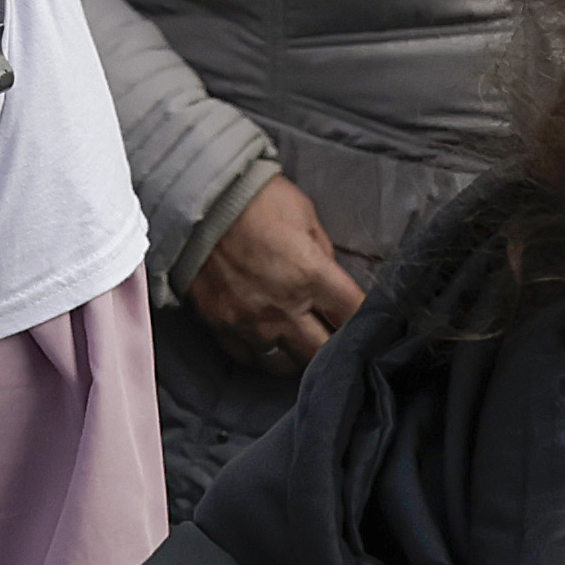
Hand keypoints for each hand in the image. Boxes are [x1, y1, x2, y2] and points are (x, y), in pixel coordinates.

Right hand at [183, 174, 362, 368]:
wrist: (196, 200)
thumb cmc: (256, 200)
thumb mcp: (305, 215)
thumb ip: (322, 253)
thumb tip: (329, 280)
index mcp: (310, 275)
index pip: (353, 314)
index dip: (366, 318)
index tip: (367, 319)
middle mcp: (282, 307)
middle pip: (323, 352)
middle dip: (335, 344)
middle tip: (334, 334)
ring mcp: (249, 321)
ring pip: (287, 364)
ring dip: (299, 355)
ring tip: (302, 342)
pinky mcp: (220, 325)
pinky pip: (249, 358)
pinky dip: (263, 354)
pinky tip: (269, 341)